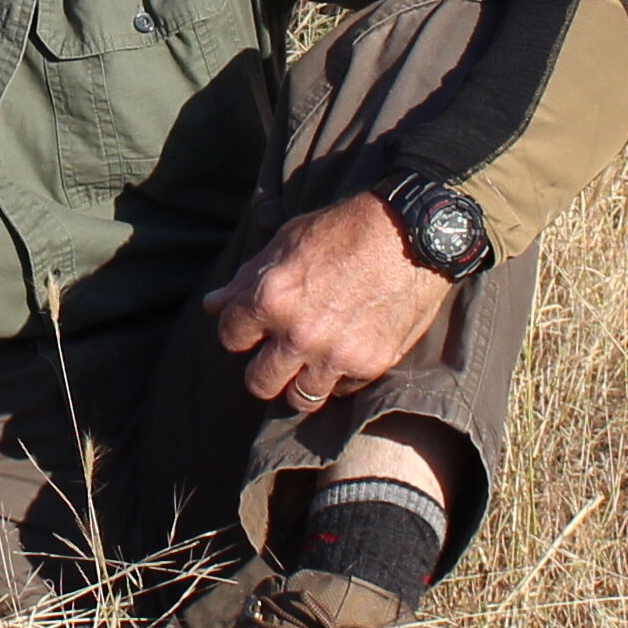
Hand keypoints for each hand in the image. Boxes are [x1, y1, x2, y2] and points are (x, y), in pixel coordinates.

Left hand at [207, 192, 459, 412]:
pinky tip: (343, 353)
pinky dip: (338, 377)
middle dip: (263, 369)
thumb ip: (247, 279)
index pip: (230, 338)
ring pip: (300, 398)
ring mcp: (336, 355)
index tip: (254, 328)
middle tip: (277, 355)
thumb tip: (214, 305)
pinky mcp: (370, 365)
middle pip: (258, 383)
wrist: (412, 234)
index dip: (240, 331)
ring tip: (309, 362)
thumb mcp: (287, 241)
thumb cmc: (345, 230)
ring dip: (300, 382)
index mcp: (270, 299)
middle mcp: (299, 334)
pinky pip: (341, 390)